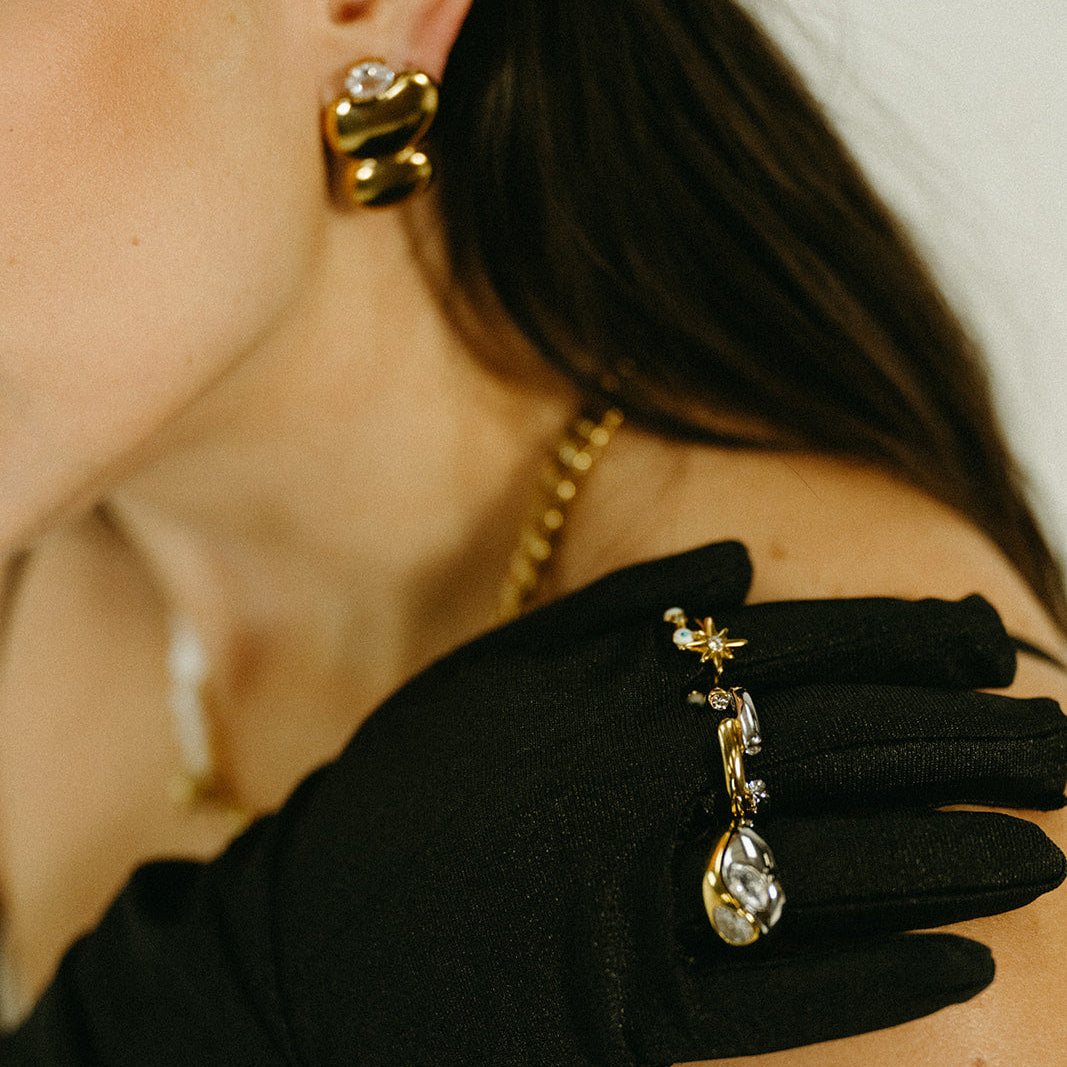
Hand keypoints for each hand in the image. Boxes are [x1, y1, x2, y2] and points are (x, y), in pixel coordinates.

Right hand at [7, 542, 1064, 1064]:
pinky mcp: (632, 1000)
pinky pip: (776, 984)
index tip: (993, 648)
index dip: (907, 648)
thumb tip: (736, 565)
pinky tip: (957, 960)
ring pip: (833, 859)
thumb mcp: (499, 668)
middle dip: (968, 742)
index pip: (800, 652)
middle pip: (843, 748)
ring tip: (1047, 847)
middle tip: (1066, 742)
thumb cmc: (412, 795)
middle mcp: (646, 776)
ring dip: (950, 852)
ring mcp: (643, 888)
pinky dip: (874, 972)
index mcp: (619, 690)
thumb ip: (619, 611)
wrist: (313, 938)